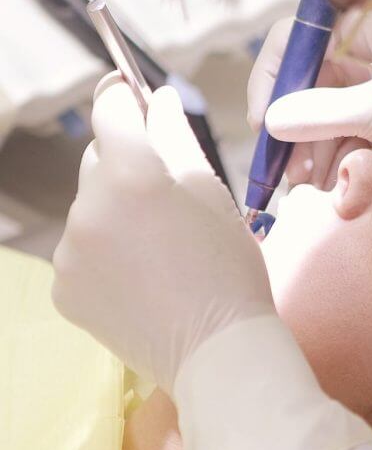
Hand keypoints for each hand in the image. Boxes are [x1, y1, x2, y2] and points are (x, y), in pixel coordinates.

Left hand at [53, 75, 273, 392]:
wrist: (217, 352)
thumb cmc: (229, 269)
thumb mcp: (212, 194)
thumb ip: (176, 138)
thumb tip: (159, 99)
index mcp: (130, 174)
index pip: (111, 110)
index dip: (124, 98)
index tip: (133, 97)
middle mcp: (88, 207)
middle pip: (96, 161)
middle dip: (124, 167)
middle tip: (165, 201)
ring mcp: (69, 252)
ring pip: (87, 211)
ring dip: (112, 216)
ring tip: (157, 254)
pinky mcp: (64, 289)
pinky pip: (79, 254)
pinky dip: (101, 258)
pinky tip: (138, 281)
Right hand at [248, 9, 371, 189]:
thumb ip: (323, 114)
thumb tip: (270, 121)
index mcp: (365, 29)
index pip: (296, 38)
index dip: (272, 77)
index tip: (264, 122)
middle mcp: (360, 50)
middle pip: (301, 81)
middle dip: (289, 126)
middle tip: (280, 166)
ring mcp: (364, 85)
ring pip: (315, 112)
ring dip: (304, 149)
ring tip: (302, 185)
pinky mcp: (370, 116)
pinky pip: (333, 133)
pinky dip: (324, 158)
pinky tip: (320, 184)